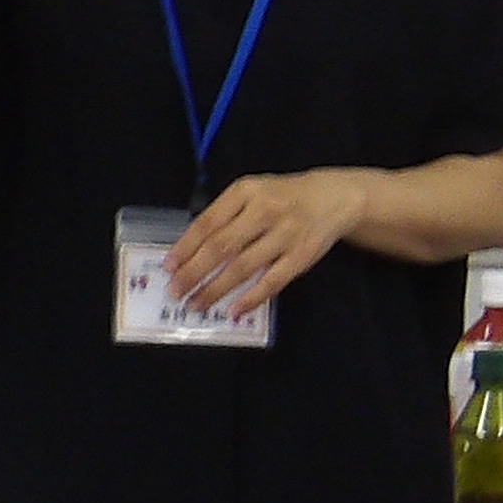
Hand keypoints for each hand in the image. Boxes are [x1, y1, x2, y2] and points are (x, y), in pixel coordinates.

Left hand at [168, 168, 377, 319]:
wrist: (334, 198)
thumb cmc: (282, 197)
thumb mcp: (252, 193)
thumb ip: (225, 215)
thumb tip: (190, 251)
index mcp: (245, 192)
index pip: (207, 223)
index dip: (185, 247)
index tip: (169, 267)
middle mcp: (264, 211)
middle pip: (221, 247)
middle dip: (194, 272)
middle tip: (176, 292)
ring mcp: (284, 235)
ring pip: (243, 267)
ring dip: (216, 289)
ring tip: (197, 303)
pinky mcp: (301, 257)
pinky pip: (272, 282)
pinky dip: (251, 298)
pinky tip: (233, 310)